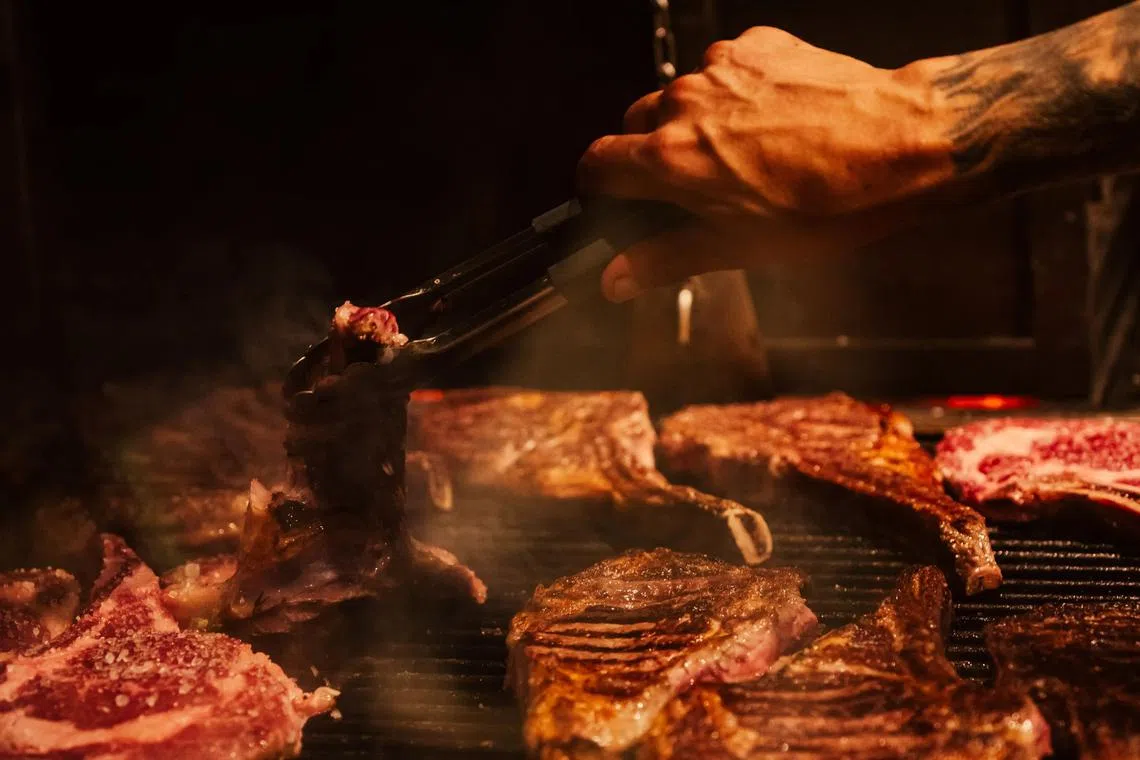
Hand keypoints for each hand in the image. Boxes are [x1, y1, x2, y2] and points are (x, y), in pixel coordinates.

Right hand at [577, 26, 954, 301]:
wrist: (903, 143)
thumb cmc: (831, 202)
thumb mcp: (738, 247)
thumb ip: (664, 259)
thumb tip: (616, 279)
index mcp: (670, 159)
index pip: (595, 164)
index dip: (600, 187)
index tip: (616, 197)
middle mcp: (685, 103)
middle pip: (633, 125)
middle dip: (650, 154)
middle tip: (692, 186)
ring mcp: (721, 68)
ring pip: (680, 97)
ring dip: (695, 123)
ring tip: (744, 154)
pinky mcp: (758, 46)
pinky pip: (724, 70)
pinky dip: (735, 94)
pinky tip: (771, 123)